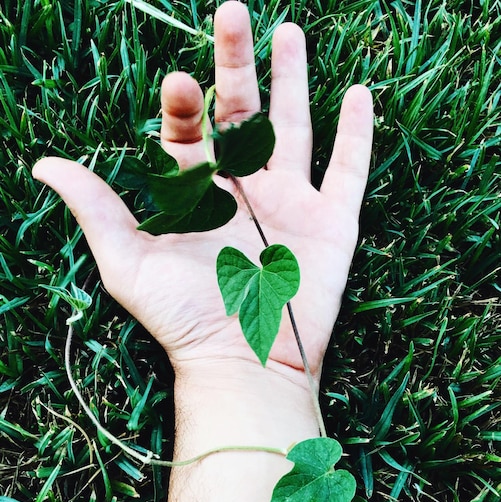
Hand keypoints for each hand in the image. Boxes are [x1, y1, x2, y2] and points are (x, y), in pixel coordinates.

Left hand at [32, 1, 372, 382]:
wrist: (243, 363)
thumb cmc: (182, 318)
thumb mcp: (129, 262)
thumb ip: (96, 209)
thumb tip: (44, 165)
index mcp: (198, 193)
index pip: (189, 130)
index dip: (183, 102)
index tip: (179, 86)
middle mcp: (244, 189)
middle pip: (242, 112)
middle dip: (237, 63)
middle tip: (233, 12)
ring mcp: (291, 203)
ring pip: (295, 128)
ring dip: (293, 81)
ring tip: (288, 33)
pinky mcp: (332, 224)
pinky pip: (348, 170)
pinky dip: (356, 135)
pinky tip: (357, 94)